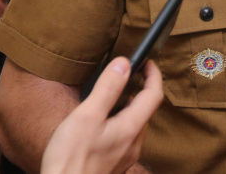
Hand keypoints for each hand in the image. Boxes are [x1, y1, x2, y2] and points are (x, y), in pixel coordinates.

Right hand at [41, 57, 163, 173]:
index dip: (153, 75)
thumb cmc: (71, 158)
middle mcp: (133, 143)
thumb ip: (107, 88)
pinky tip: (100, 124)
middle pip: (145, 110)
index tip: (148, 62)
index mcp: (131, 128)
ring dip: (128, 107)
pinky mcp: (115, 164)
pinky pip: (124, 137)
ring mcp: (125, 156)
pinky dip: (119, 122)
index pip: (154, 95)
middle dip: (140, 90)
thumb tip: (124, 64)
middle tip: (127, 75)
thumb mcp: (87, 116)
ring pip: (134, 124)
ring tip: (110, 97)